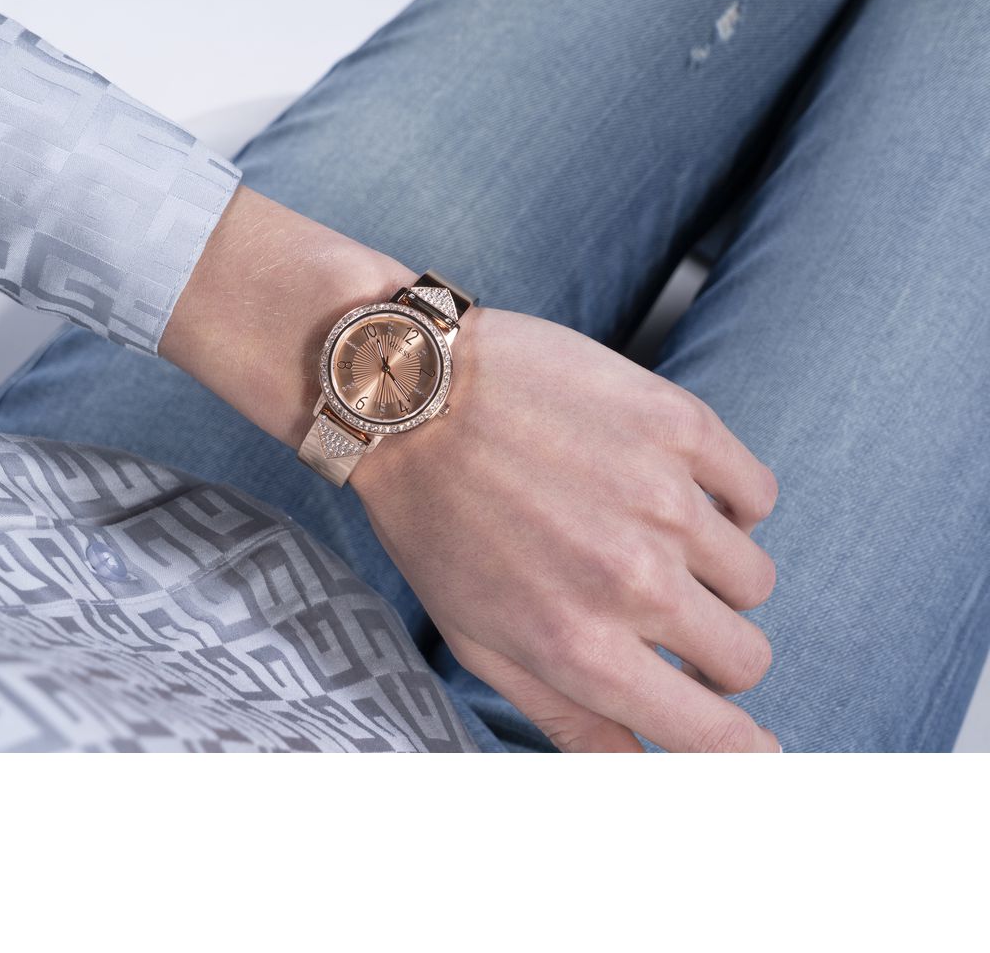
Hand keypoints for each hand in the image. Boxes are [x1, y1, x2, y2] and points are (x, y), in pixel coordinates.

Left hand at [352, 307, 779, 752]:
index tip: (747, 740)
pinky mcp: (679, 425)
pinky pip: (756, 493)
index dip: (743, 749)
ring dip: (711, 573)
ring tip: (648, 538)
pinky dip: (726, 501)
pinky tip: (669, 488)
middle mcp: (634, 581)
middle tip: (663, 616)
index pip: (718, 737)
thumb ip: (568, 716)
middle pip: (746, 658)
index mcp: (582, 648)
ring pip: (753, 578)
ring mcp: (664, 499)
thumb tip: (640, 772)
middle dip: (712, 652)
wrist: (410, 392)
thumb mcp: (478, 639)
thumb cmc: (433, 520)